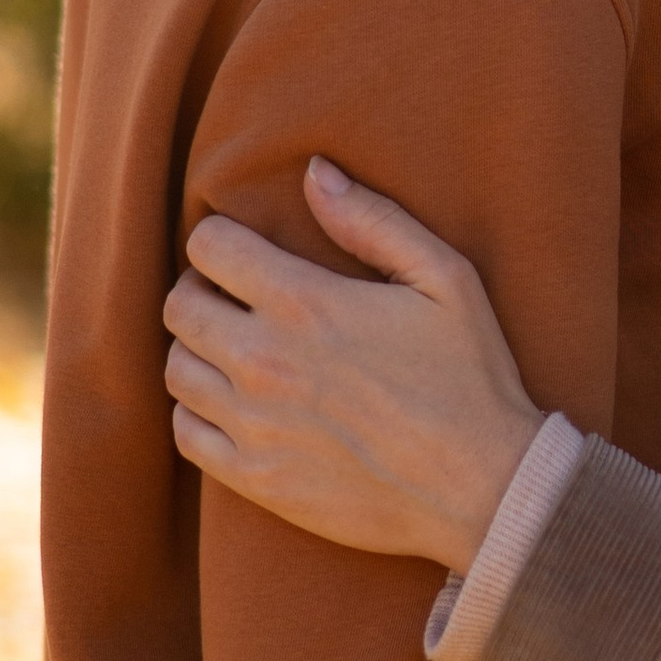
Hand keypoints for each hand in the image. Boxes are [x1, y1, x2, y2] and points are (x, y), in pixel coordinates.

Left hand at [162, 158, 543, 573]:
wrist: (484, 488)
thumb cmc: (470, 378)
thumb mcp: (445, 279)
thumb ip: (374, 221)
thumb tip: (315, 172)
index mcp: (305, 304)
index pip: (209, 247)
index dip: (221, 239)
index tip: (243, 251)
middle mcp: (264, 361)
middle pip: (180, 306)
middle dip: (201, 290)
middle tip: (234, 299)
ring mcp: (254, 425)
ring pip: (176, 369)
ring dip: (197, 350)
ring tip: (233, 351)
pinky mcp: (255, 478)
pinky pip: (186, 433)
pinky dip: (196, 411)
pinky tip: (233, 405)